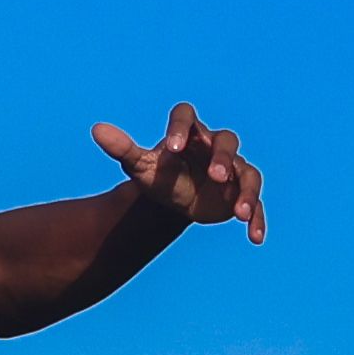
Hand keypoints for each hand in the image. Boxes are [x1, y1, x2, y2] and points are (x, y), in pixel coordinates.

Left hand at [92, 103, 262, 241]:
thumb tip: (96, 129)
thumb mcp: (139, 166)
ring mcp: (232, 170)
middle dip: (223, 158)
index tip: (171, 147)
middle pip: (227, 141)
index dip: (181, 128)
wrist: (173, 201)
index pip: (186, 117)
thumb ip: (122, 148)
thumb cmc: (157, 176)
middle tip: (214, 177)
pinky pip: (255, 203)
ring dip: (246, 192)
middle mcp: (214, 147)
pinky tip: (254, 237)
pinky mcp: (240, 193)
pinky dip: (256, 218)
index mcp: (188, 134)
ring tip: (240, 214)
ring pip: (247, 173)